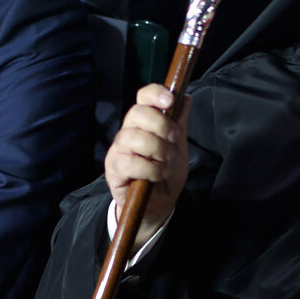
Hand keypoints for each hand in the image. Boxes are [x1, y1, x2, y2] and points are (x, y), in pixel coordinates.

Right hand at [104, 84, 191, 248]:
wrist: (158, 205)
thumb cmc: (166, 173)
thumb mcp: (179, 148)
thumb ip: (180, 124)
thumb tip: (185, 97)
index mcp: (144, 122)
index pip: (143, 96)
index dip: (155, 94)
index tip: (170, 101)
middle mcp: (128, 131)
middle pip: (136, 112)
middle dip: (160, 124)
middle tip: (173, 138)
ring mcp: (118, 149)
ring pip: (132, 137)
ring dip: (157, 150)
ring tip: (166, 163)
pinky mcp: (113, 168)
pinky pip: (130, 162)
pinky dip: (150, 169)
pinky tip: (158, 175)